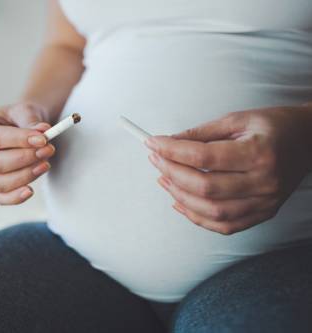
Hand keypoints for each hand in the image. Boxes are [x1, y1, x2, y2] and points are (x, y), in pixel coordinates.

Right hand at [0, 102, 54, 204]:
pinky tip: (30, 190)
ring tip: (46, 163)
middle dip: (24, 158)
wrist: (25, 130)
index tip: (43, 139)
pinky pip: (1, 198)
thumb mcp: (25, 111)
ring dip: (26, 175)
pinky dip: (15, 197)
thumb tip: (42, 131)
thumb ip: (31, 120)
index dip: (19, 139)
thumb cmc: (20, 118)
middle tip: (48, 150)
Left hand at [146, 106, 311, 234]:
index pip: (204, 157)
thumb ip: (201, 133)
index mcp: (259, 152)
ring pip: (211, 211)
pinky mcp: (263, 213)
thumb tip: (168, 143)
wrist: (310, 141)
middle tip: (156, 159)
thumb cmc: (273, 126)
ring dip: (179, 197)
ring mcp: (265, 202)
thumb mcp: (238, 119)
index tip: (153, 143)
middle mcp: (264, 182)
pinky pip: (224, 226)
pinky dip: (197, 217)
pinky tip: (179, 202)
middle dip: (172, 173)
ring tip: (163, 178)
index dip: (173, 151)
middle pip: (204, 187)